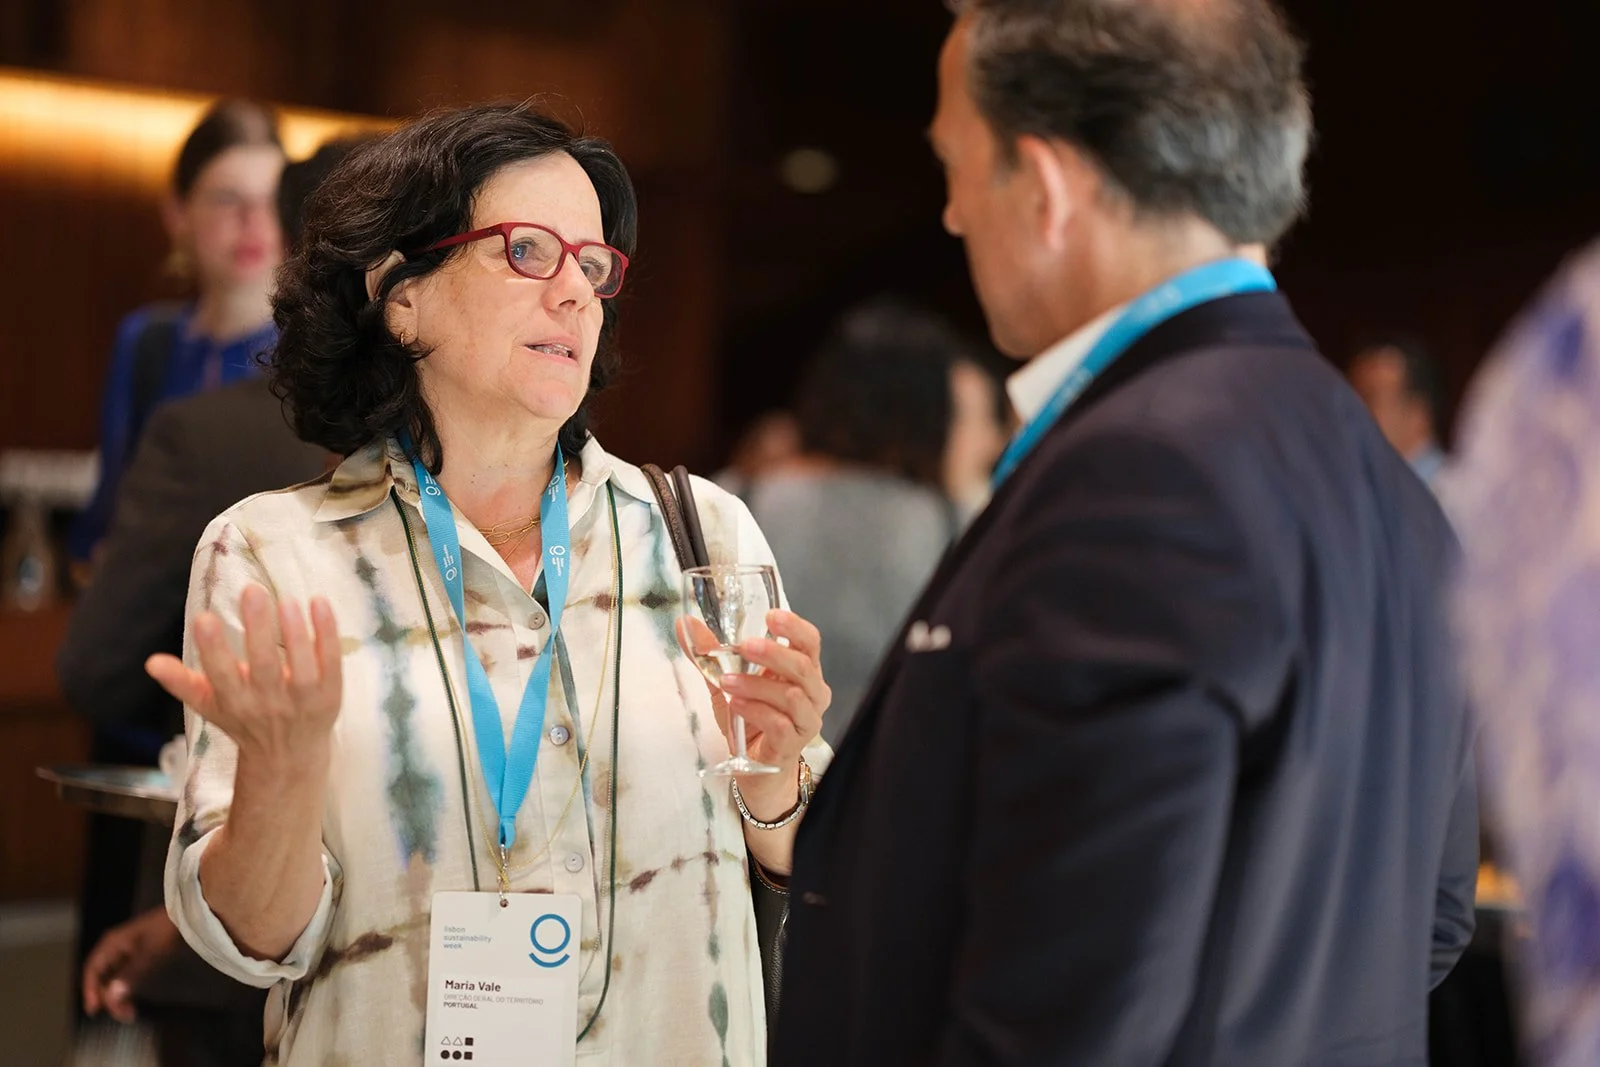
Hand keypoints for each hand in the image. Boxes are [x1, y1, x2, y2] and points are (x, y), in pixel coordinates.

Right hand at [82, 907, 180, 1022]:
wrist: (187, 917)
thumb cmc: (167, 931)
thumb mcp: (150, 953)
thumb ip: (131, 974)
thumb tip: (112, 997)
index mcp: (111, 944)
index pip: (92, 970)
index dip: (90, 990)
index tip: (94, 1010)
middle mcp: (113, 948)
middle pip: (102, 977)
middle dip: (108, 998)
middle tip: (122, 1016)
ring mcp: (124, 952)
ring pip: (112, 979)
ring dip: (117, 997)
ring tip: (129, 1014)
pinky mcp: (135, 957)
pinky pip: (123, 977)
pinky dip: (125, 990)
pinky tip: (132, 1002)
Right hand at [145, 584, 342, 769]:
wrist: (288, 757)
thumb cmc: (243, 720)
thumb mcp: (209, 705)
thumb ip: (182, 683)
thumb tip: (151, 662)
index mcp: (234, 702)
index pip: (221, 675)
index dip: (213, 649)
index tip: (203, 617)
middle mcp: (268, 703)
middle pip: (264, 666)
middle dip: (258, 629)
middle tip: (252, 590)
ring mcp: (302, 700)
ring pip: (301, 667)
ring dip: (296, 632)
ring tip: (287, 600)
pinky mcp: (329, 695)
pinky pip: (330, 663)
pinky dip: (327, 634)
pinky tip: (319, 602)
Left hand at [678, 609, 829, 772]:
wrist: (756, 769)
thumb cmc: (751, 720)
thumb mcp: (727, 682)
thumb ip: (710, 655)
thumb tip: (685, 624)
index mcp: (802, 671)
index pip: (809, 642)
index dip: (794, 627)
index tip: (771, 616)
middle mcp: (812, 693)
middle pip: (803, 666)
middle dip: (773, 653)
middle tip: (744, 646)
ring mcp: (806, 720)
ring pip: (791, 696)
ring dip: (756, 685)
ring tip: (727, 682)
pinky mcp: (793, 744)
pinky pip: (779, 724)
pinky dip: (756, 711)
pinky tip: (736, 706)